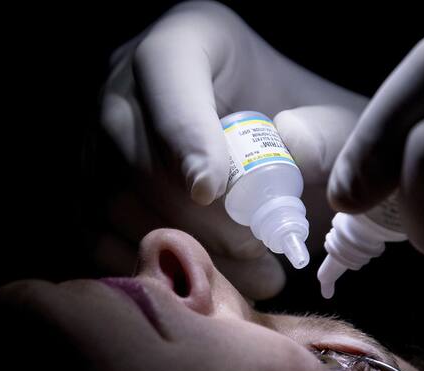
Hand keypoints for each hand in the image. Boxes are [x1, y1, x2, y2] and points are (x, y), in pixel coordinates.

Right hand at [93, 1, 363, 299]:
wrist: (269, 161)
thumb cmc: (301, 137)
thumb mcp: (336, 126)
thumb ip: (328, 134)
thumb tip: (288, 143)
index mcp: (186, 37)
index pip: (165, 70)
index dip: (184, 133)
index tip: (215, 192)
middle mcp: (125, 80)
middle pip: (128, 145)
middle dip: (191, 211)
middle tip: (252, 249)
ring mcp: (96, 136)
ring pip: (106, 196)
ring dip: (175, 244)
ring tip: (243, 274)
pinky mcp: (87, 187)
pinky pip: (93, 231)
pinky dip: (144, 264)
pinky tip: (196, 280)